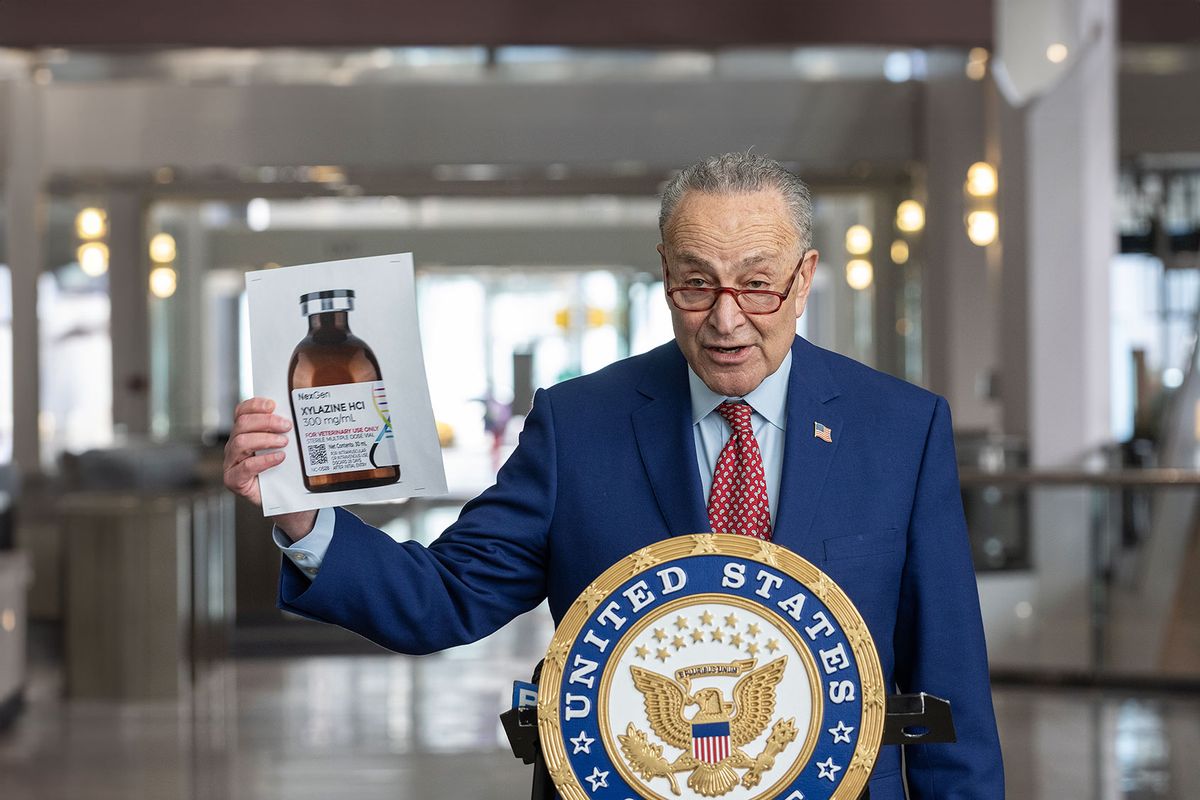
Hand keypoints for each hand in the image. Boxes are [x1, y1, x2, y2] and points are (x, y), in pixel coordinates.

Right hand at [224, 397, 315, 540]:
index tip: (273, 405)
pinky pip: (244, 467)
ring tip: (283, 442)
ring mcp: (232, 463)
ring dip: (264, 439)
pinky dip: (263, 460)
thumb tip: (297, 414)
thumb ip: (284, 430)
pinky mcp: (234, 480)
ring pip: (240, 442)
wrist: (287, 498)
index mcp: (244, 433)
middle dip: (266, 422)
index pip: (242, 411)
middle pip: (242, 424)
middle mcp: (235, 446)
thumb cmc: (285, 470)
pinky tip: (278, 458)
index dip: (255, 405)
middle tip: (286, 426)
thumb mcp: (286, 446)